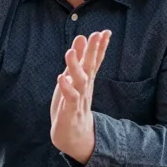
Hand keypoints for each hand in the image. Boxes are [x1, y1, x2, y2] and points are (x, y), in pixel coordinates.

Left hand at [50, 30, 110, 164]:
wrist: (73, 135)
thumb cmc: (72, 103)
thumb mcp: (74, 78)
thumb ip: (78, 59)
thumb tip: (82, 37)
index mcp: (86, 79)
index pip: (95, 61)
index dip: (100, 47)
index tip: (105, 32)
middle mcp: (84, 87)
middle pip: (90, 67)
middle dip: (93, 51)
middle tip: (96, 35)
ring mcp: (78, 99)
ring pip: (79, 81)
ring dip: (75, 67)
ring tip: (70, 52)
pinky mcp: (69, 110)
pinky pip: (69, 98)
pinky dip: (66, 88)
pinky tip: (61, 78)